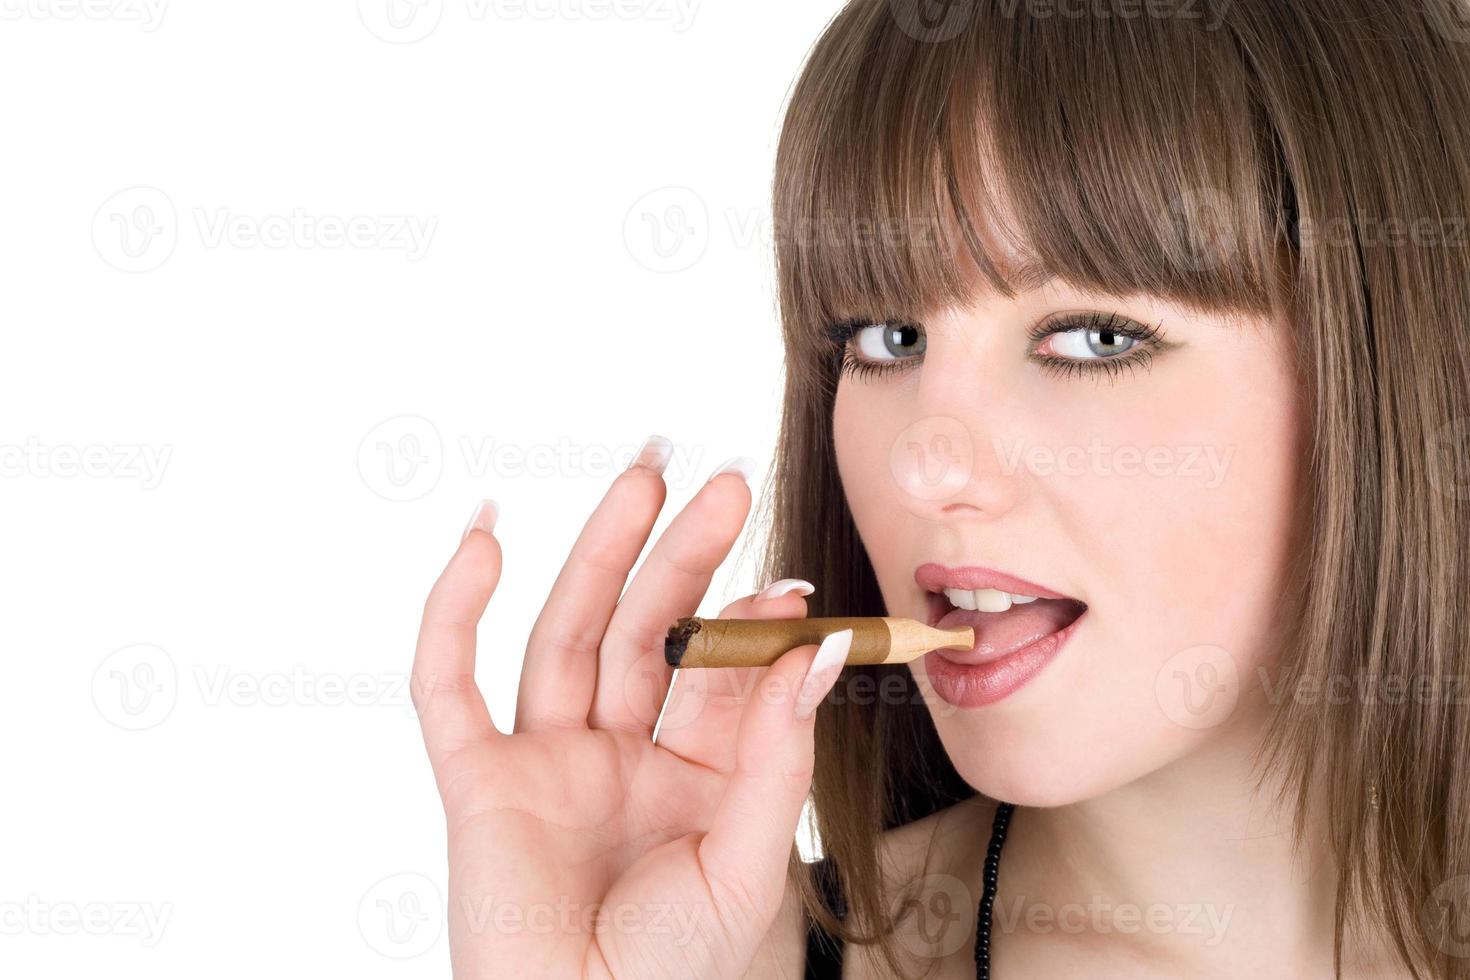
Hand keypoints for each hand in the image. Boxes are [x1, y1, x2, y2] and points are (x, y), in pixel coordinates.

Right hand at [411, 442, 847, 978]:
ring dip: (599, 553)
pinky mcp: (477, 781)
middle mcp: (616, 755)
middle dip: (681, 556)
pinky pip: (449, 686)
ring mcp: (544, 761)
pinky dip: (455, 613)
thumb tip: (818, 650)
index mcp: (689, 776)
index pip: (718, 675)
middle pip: (644, 632)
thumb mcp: (746, 859)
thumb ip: (775, 751)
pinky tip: (484, 539)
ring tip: (642, 477)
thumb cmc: (669, 975)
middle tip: (721, 483)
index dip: (748, 625)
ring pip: (566, 634)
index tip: (787, 583)